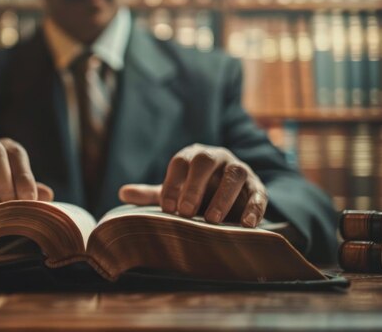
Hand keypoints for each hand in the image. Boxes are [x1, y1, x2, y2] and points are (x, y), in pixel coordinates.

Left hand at [119, 144, 267, 227]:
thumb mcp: (175, 193)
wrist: (228, 197)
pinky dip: (255, 207)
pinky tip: (247, 224)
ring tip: (212, 221)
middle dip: (195, 186)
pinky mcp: (257, 186)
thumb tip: (122, 193)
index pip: (181, 162)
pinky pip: (259, 193)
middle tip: (185, 212)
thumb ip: (152, 194)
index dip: (173, 183)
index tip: (167, 209)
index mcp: (193, 156)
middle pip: (206, 162)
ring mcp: (239, 169)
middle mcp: (217, 158)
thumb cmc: (195, 193)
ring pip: (235, 174)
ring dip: (224, 197)